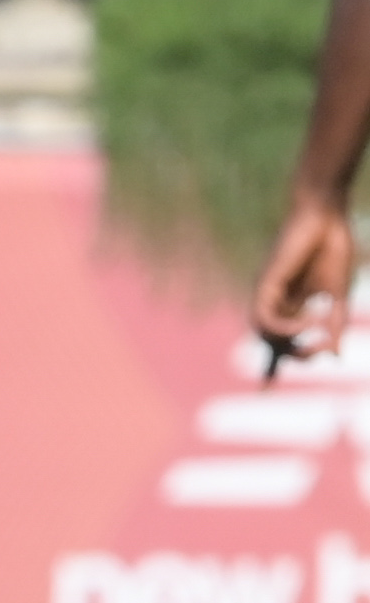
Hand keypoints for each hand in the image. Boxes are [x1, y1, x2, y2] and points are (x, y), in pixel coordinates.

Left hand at [251, 193, 355, 363]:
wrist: (328, 215)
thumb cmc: (334, 249)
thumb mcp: (338, 297)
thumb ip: (334, 327)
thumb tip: (333, 357)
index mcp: (292, 303)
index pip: (278, 338)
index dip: (275, 363)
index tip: (268, 387)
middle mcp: (276, 300)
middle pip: (270, 341)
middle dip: (294, 355)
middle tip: (319, 351)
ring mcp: (269, 291)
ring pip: (263, 333)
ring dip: (291, 341)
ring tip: (320, 330)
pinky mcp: (266, 283)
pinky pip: (265, 318)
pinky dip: (287, 327)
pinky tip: (310, 320)